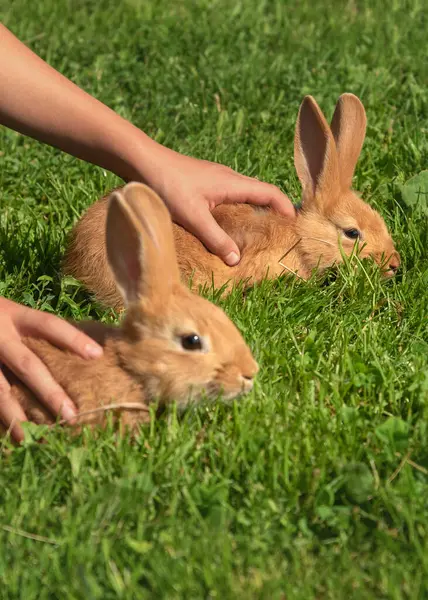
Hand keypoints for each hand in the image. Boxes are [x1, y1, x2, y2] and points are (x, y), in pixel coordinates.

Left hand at [0, 24, 294, 265]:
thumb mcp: (192, 216)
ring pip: (242, 198)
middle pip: (259, 196)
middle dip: (271, 215)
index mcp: (232, 183)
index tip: (296, 226)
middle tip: (278, 236)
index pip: (270, 194)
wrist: (139, 159)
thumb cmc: (166, 183)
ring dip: (251, 215)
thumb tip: (237, 260)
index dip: (286, 209)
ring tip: (254, 237)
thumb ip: (215, 239)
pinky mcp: (201, 185)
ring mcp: (214, 181)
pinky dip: (233, 214)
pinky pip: (227, 200)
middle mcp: (227, 179)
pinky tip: (223, 229)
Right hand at [0, 298, 102, 442]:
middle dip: (50, 392)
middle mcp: (1, 336)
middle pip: (28, 365)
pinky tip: (10, 436)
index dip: (73, 338)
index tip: (97, 354)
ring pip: (0, 390)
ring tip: (32, 439)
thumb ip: (38, 331)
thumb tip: (86, 351)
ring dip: (16, 416)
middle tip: (72, 416)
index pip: (49, 325)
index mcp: (16, 316)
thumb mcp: (13, 313)